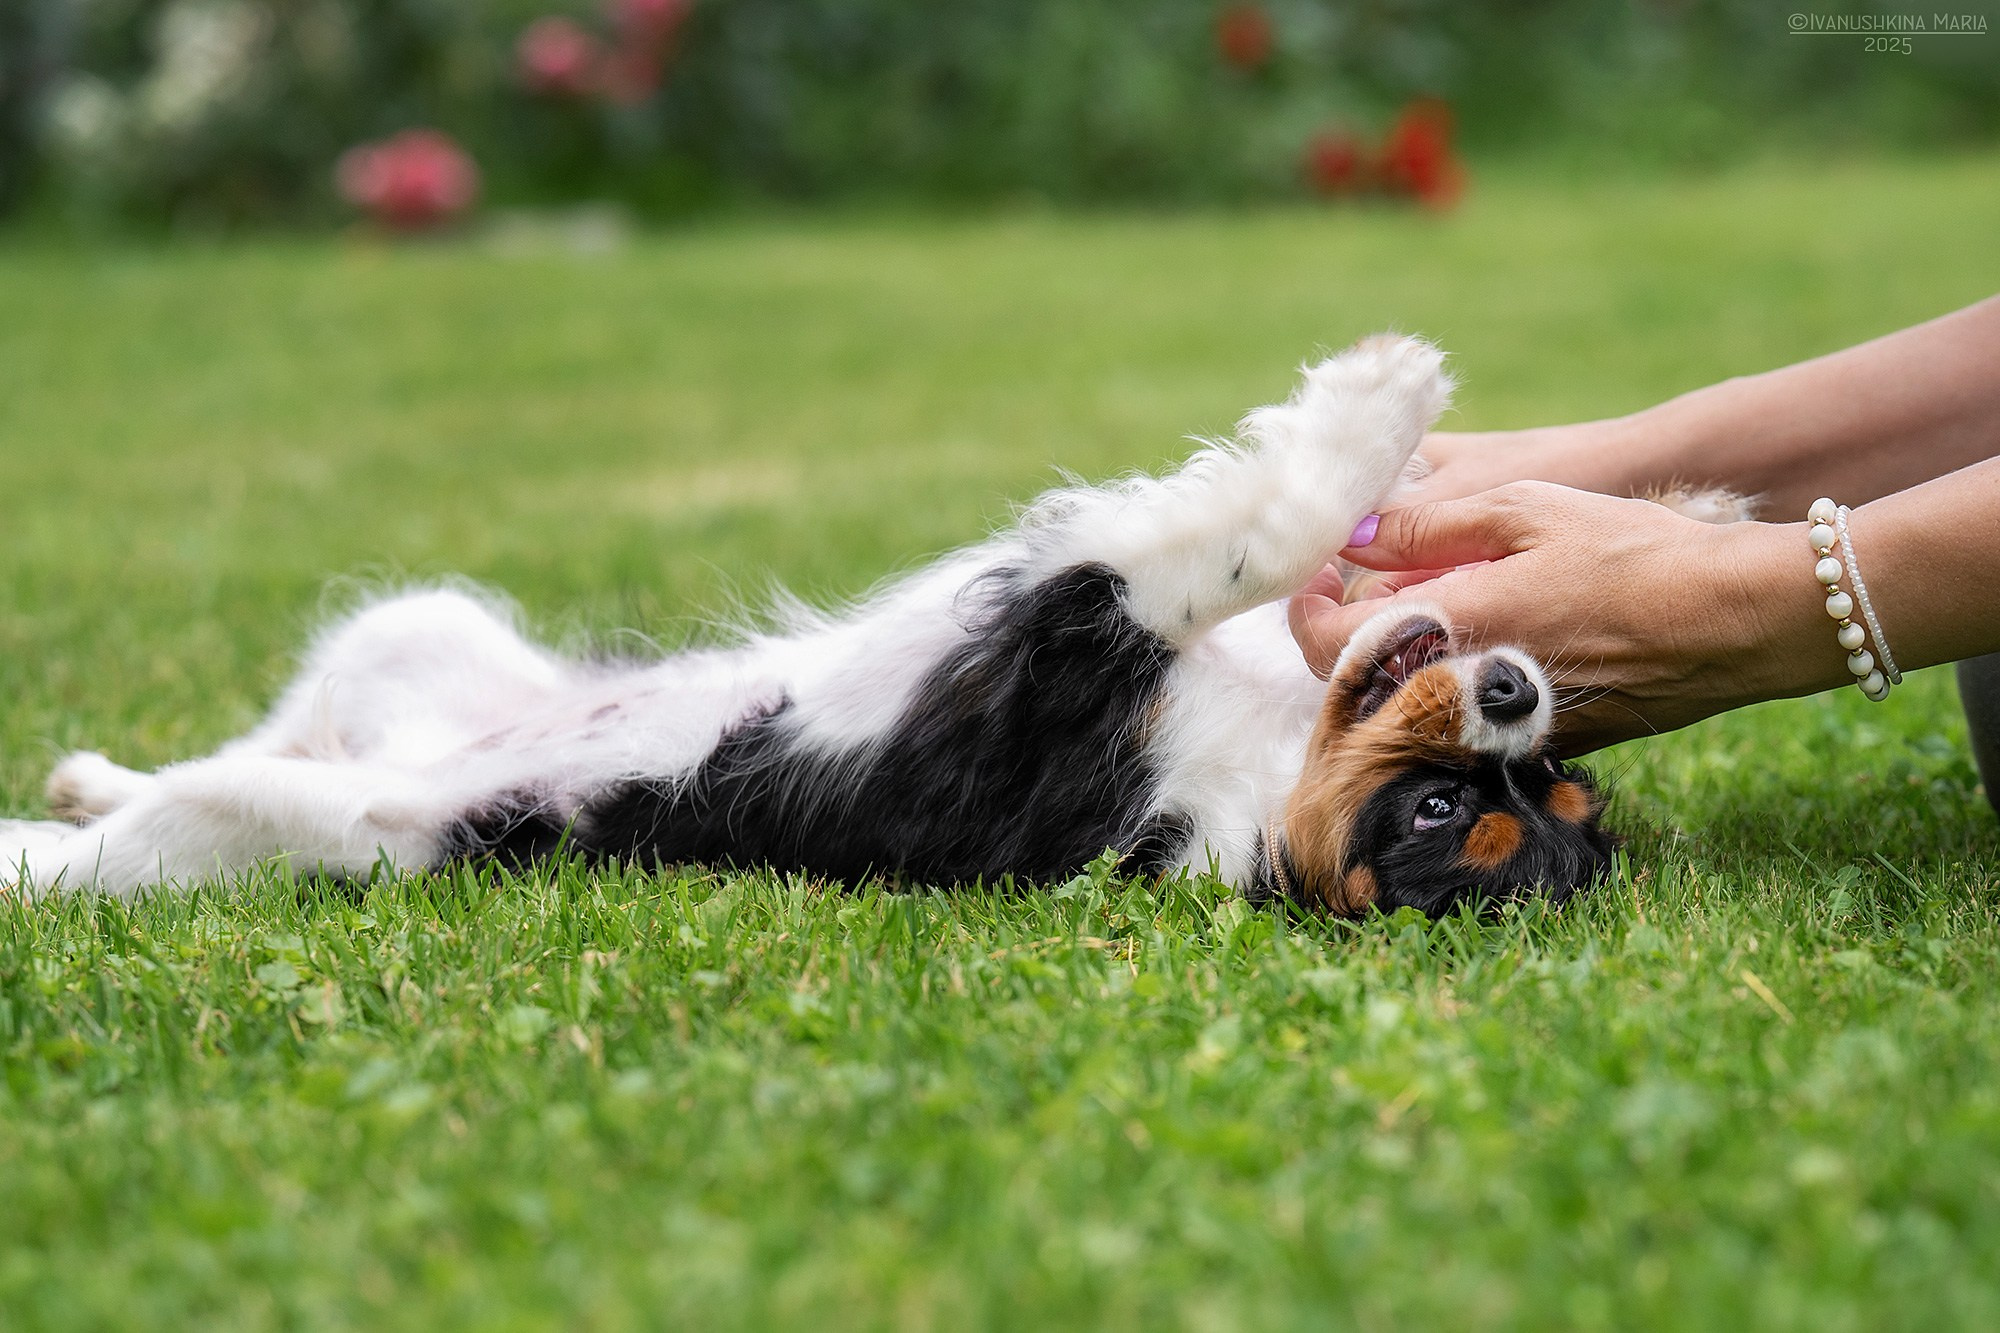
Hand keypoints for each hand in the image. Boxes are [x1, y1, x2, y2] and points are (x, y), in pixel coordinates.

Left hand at [1287, 482, 1843, 754]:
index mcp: (1451, 628)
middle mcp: (1463, 692)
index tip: (1312, 577)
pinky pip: (1461, 719)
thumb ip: (1428, 526)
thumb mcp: (1527, 509)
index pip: (1328, 646)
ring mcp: (1497, 727)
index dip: (1305, 611)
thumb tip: (1355, 535)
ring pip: (1409, 703)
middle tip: (1357, 582)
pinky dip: (1450, 683)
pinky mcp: (1534, 744)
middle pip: (1359, 680)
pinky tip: (1488, 638)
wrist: (1735, 622)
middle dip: (1345, 633)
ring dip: (1397, 660)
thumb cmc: (1635, 553)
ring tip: (1427, 603)